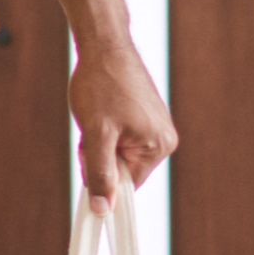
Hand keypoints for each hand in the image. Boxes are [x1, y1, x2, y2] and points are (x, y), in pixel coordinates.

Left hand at [68, 34, 176, 199]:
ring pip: (118, 153)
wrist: (103, 44)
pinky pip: (121, 138)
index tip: (90, 156)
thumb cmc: (101, 84)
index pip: (128, 185)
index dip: (103, 176)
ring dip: (101, 142)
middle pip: (123, 169)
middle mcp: (163, 138)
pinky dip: (105, 131)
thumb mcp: (96, 134)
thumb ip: (101, 174)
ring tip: (97, 116)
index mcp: (159, 146)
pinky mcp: (146, 116)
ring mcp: (155, 126)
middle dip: (101, 156)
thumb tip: (103, 210)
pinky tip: (102, 110)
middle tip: (93, 129)